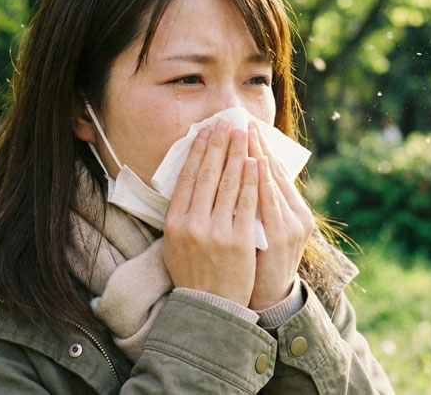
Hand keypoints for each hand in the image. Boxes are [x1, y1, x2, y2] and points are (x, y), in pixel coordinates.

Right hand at [163, 119, 258, 305]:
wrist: (210, 307)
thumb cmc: (193, 273)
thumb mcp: (174, 244)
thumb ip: (181, 215)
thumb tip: (189, 180)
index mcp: (174, 223)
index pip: (187, 178)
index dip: (198, 151)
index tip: (206, 131)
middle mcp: (192, 224)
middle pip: (208, 175)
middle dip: (219, 145)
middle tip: (226, 123)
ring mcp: (216, 232)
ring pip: (228, 184)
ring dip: (237, 154)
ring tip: (244, 134)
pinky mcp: (239, 240)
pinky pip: (247, 203)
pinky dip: (252, 180)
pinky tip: (256, 162)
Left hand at [247, 121, 313, 310]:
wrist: (268, 299)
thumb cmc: (262, 262)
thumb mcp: (268, 230)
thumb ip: (262, 205)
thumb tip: (246, 172)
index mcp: (296, 212)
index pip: (276, 172)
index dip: (262, 149)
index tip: (248, 127)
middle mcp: (297, 216)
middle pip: (274, 173)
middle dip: (257, 146)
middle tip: (242, 121)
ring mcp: (288, 226)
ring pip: (270, 183)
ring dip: (255, 156)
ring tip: (242, 133)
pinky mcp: (276, 238)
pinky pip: (264, 204)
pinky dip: (257, 182)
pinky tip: (249, 165)